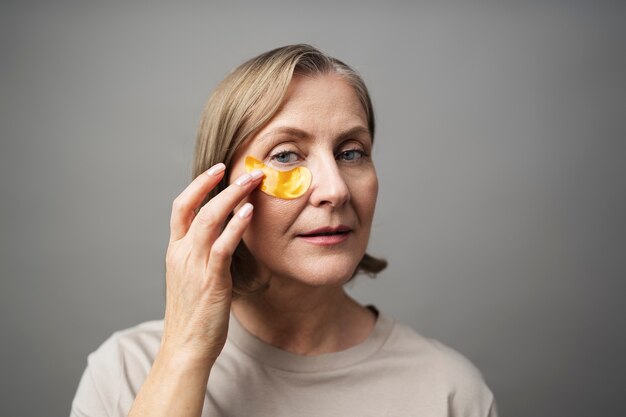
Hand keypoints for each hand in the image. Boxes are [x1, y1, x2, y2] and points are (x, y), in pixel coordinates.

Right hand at [161, 163, 262, 365]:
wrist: (185, 348)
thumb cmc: (193, 314)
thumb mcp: (191, 278)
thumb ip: (201, 254)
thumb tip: (222, 235)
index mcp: (175, 251)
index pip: (181, 207)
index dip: (198, 184)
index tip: (218, 169)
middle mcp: (181, 253)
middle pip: (196, 206)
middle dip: (220, 183)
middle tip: (246, 170)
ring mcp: (194, 266)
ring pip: (209, 219)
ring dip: (232, 196)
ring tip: (252, 181)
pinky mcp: (211, 280)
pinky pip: (222, 245)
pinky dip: (236, 225)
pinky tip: (250, 211)